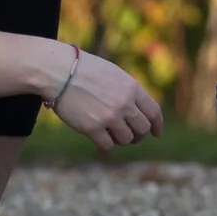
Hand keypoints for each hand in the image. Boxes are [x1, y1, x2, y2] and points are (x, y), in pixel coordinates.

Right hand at [48, 47, 163, 148]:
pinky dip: (106, 143)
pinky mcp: (92, 128)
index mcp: (132, 88)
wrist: (59, 71)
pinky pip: (108, 145)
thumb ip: (128, 92)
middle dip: (138, 135)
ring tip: (112, 133)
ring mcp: (109, 117)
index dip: (157, 126)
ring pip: (126, 139)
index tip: (156, 133)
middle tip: (131, 136)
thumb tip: (138, 112)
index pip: (154, 112)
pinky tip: (100, 137)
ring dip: (121, 139)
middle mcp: (124, 104)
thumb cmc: (84, 70)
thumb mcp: (114, 75)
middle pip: (143, 129)